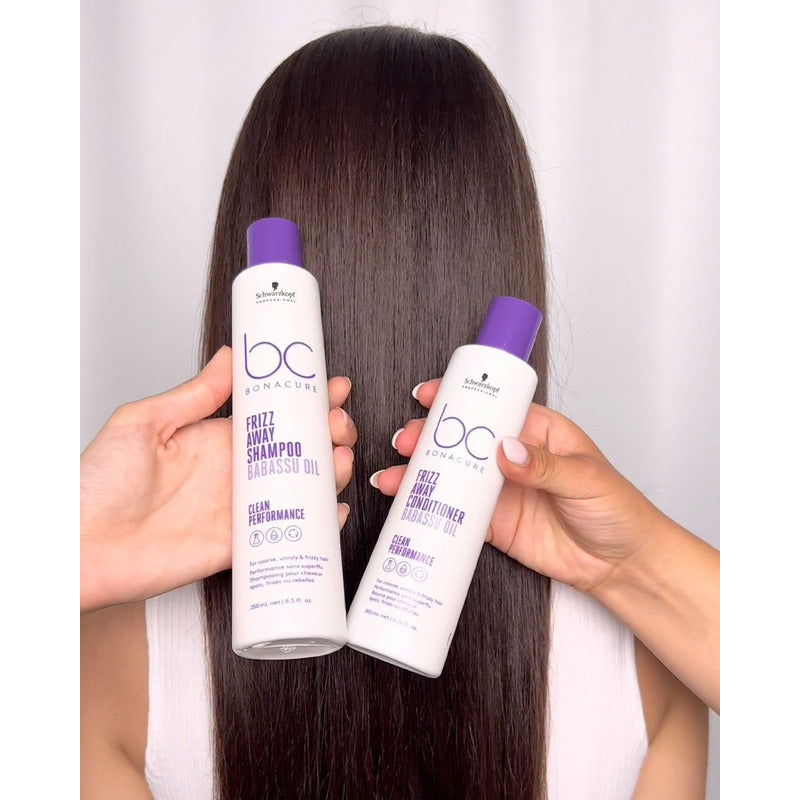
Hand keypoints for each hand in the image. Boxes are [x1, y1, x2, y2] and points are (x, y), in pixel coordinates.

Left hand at [80, 346, 356, 612]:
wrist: (77, 546)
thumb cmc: (96, 485)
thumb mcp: (145, 422)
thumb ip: (194, 393)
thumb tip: (228, 357)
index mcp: (215, 440)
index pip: (273, 415)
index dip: (305, 400)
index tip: (331, 386)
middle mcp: (232, 474)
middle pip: (296, 450)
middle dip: (328, 434)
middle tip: (340, 425)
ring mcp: (238, 510)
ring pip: (299, 489)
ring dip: (329, 473)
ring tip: (341, 460)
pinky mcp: (238, 546)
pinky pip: (285, 534)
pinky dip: (316, 524)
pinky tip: (331, 510)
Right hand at [372, 379, 671, 594]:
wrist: (622, 566)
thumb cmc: (618, 511)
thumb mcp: (586, 479)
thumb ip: (544, 466)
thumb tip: (506, 451)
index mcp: (539, 432)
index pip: (494, 407)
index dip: (461, 399)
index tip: (431, 394)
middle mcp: (514, 458)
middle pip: (464, 439)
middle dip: (430, 437)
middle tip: (407, 441)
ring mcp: (501, 491)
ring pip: (453, 476)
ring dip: (423, 473)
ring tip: (396, 476)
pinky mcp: (494, 525)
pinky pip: (456, 514)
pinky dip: (432, 510)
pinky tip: (410, 505)